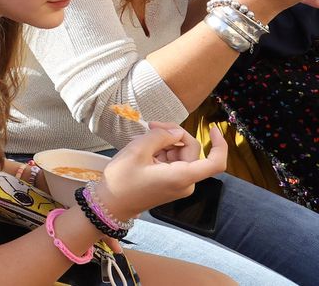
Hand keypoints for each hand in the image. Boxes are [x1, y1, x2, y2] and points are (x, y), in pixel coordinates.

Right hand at [97, 122, 226, 220]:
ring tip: (141, 141)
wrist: (111, 204)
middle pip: (192, 151)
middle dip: (174, 135)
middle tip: (151, 125)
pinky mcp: (171, 184)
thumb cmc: (122, 180)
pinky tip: (144, 150)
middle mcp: (185, 182)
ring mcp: (179, 184)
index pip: (215, 163)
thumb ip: (159, 136)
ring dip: (164, 143)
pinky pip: (173, 162)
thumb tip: (176, 132)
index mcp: (181, 176)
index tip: (212, 129)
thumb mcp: (137, 150)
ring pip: (181, 155)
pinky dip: (161, 152)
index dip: (220, 144)